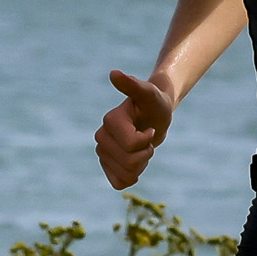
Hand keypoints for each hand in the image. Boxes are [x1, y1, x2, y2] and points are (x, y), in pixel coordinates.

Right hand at [97, 66, 176, 189]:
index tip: (149, 129)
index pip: (131, 145)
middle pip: (128, 162)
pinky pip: (118, 182)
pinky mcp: (106, 164)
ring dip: (140, 165)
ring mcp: (102, 151)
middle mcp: (101, 136)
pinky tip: (135, 163)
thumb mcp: (150, 94)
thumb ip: (133, 86)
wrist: (154, 115)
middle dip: (145, 154)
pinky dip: (131, 177)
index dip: (147, 140)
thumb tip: (114, 73)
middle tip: (148, 139)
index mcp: (110, 120)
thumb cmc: (155, 103)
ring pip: (125, 175)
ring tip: (142, 149)